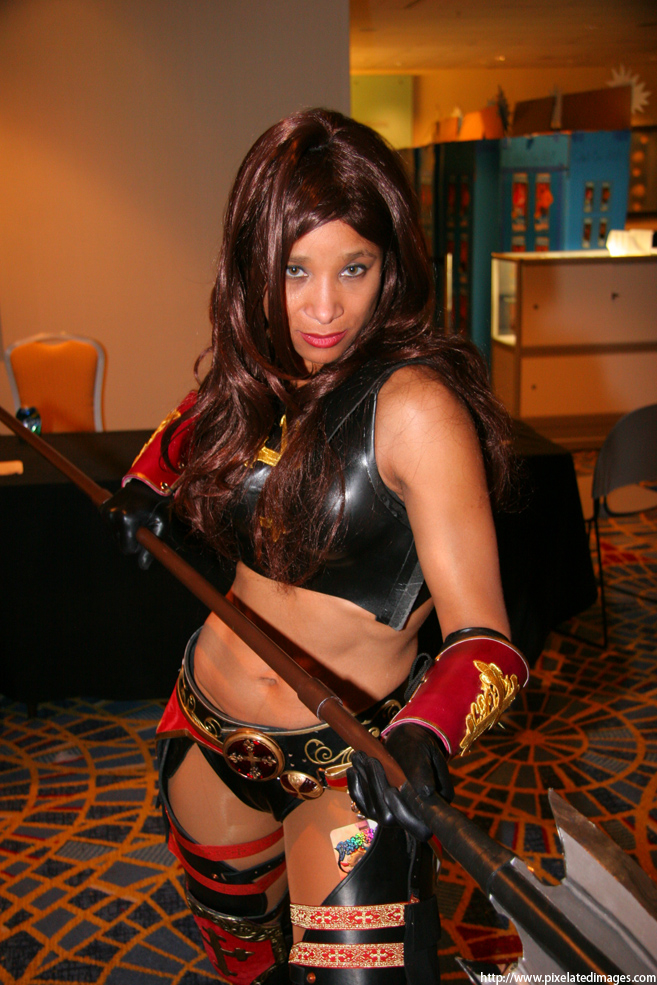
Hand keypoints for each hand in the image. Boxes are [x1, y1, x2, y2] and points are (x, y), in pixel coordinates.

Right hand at [100, 479, 169, 568]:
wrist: (148, 483)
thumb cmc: (157, 505)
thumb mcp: (161, 525)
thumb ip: (152, 547)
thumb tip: (143, 567)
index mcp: (126, 519)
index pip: (127, 549)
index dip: (137, 547)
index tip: (145, 535)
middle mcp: (112, 514)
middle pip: (120, 544)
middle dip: (131, 539)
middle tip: (143, 524)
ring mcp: (105, 511)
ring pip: (116, 536)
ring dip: (127, 531)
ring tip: (137, 516)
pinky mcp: (102, 509)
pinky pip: (112, 527)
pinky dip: (120, 524)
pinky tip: (129, 513)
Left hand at [347, 723, 453, 841]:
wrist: (406, 738)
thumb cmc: (418, 743)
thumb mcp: (423, 751)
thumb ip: (423, 771)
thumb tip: (426, 792)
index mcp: (433, 804)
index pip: (419, 827)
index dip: (403, 813)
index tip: (390, 790)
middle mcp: (414, 814)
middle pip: (391, 818)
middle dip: (376, 789)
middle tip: (369, 760)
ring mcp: (394, 811)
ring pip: (375, 811)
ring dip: (365, 784)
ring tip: (359, 757)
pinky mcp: (379, 805)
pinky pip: (365, 805)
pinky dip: (357, 787)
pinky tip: (354, 769)